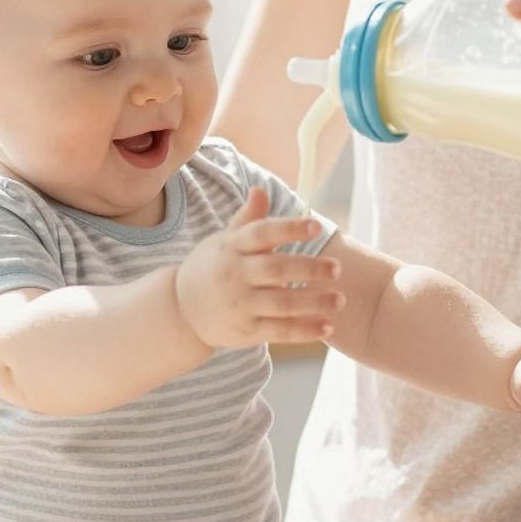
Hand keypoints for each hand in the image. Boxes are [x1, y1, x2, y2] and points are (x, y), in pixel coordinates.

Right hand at [174, 186, 343, 349]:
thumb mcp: (224, 241)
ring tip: (340, 299)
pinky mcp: (246, 331)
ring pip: (283, 303)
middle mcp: (236, 275)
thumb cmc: (211, 268)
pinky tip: (327, 326)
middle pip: (277, 269)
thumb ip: (247, 219)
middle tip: (337, 268)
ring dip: (315, 302)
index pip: (263, 233)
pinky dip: (305, 330)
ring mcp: (240, 304)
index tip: (317, 226)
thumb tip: (260, 190)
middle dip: (310, 268)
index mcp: (233, 247)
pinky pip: (280, 331)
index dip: (290, 228)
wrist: (180, 309)